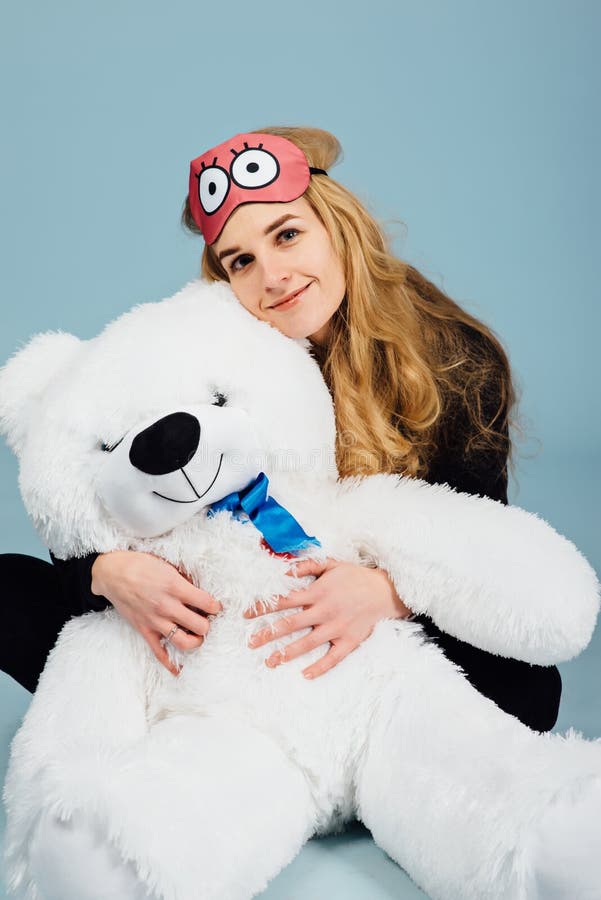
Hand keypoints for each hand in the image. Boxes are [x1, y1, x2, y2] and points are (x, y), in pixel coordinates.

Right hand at [91, 551, 220, 675]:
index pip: (207, 603)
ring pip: (184, 642)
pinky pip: (159, 652)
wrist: (112, 573)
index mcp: (175, 587)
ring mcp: (155, 621)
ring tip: (198, 635)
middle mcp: (167, 606)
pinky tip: (180, 669)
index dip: (216, 606)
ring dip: (196, 641)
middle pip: (200, 626)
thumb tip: (199, 589)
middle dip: (209, 624)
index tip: (216, 606)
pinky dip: (171, 663)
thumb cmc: (140, 564)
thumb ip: (184, 579)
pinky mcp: (144, 630)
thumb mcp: (167, 565)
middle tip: (208, 620)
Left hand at [244, 558, 410, 678]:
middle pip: (290, 624)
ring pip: (308, 643)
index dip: (263, 607)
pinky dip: (319, 667)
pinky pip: (333, 658)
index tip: (246, 615)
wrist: (385, 591)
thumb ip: (307, 566)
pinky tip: (305, 675)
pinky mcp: (350, 641)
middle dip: (268, 634)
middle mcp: (325, 611)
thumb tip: (285, 570)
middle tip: (250, 643)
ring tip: (269, 662)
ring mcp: (337, 628)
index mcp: (318, 591)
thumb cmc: (355, 577)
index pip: (284, 600)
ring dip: (287, 653)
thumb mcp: (332, 564)